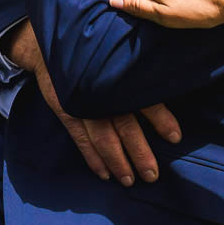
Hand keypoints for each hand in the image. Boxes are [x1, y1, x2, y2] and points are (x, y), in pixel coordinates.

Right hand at [5, 22, 180, 184]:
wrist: (49, 44)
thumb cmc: (90, 49)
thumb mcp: (114, 50)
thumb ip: (135, 67)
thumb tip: (165, 78)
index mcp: (118, 76)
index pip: (144, 99)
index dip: (161, 119)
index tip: (175, 137)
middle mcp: (103, 93)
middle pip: (126, 127)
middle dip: (140, 153)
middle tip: (152, 175)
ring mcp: (83, 104)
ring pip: (104, 139)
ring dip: (117, 162)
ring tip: (129, 180)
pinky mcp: (67, 111)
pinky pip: (81, 139)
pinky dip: (92, 158)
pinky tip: (103, 174)